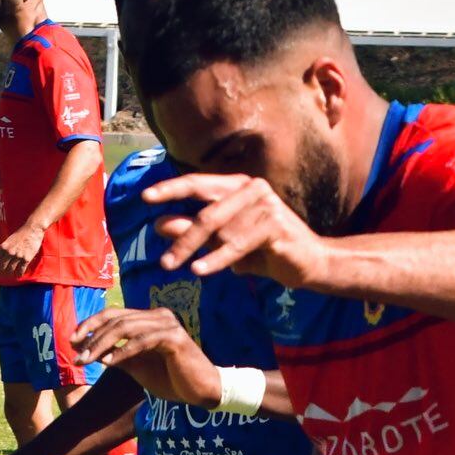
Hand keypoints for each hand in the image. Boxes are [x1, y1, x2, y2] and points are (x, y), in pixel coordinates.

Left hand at [0, 222, 45, 282]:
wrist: (32, 229)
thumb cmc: (19, 233)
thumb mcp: (6, 237)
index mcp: (3, 247)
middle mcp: (9, 252)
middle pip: (1, 267)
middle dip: (0, 272)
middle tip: (1, 273)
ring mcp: (18, 256)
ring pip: (10, 270)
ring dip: (9, 273)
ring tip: (10, 273)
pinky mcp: (26, 259)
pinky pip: (20, 271)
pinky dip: (18, 274)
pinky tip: (18, 274)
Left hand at [72, 306, 224, 407]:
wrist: (202, 392)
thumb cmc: (172, 379)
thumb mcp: (138, 366)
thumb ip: (119, 356)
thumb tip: (94, 352)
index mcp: (150, 319)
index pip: (114, 314)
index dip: (90, 325)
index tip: (73, 341)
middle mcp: (158, 316)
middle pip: (116, 318)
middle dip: (92, 337)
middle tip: (76, 355)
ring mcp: (167, 324)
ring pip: (125, 328)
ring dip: (102, 345)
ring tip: (87, 360)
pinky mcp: (174, 338)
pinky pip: (141, 342)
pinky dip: (123, 351)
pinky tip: (109, 363)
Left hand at [143, 174, 327, 286]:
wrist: (309, 262)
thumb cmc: (265, 251)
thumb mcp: (224, 241)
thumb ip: (196, 232)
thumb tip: (159, 224)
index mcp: (237, 185)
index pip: (198, 183)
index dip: (171, 189)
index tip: (145, 198)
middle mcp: (250, 187)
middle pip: (205, 211)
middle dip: (180, 235)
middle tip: (163, 260)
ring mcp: (264, 203)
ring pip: (219, 229)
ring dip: (193, 249)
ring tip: (174, 267)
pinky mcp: (274, 223)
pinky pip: (238, 243)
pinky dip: (217, 258)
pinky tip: (200, 270)